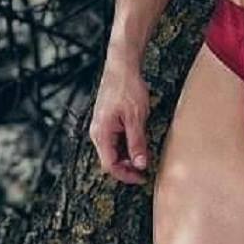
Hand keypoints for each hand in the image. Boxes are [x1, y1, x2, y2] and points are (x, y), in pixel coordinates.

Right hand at [89, 59, 150, 184]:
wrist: (122, 66)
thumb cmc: (127, 88)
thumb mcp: (137, 117)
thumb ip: (137, 142)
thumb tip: (140, 165)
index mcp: (101, 133)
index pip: (110, 165)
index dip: (126, 175)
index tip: (142, 177)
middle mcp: (97, 132)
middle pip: (110, 160)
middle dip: (127, 167)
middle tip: (146, 168)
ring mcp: (101, 126)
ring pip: (113, 150)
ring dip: (127, 156)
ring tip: (144, 154)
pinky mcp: (106, 120)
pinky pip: (115, 140)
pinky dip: (126, 145)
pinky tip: (138, 141)